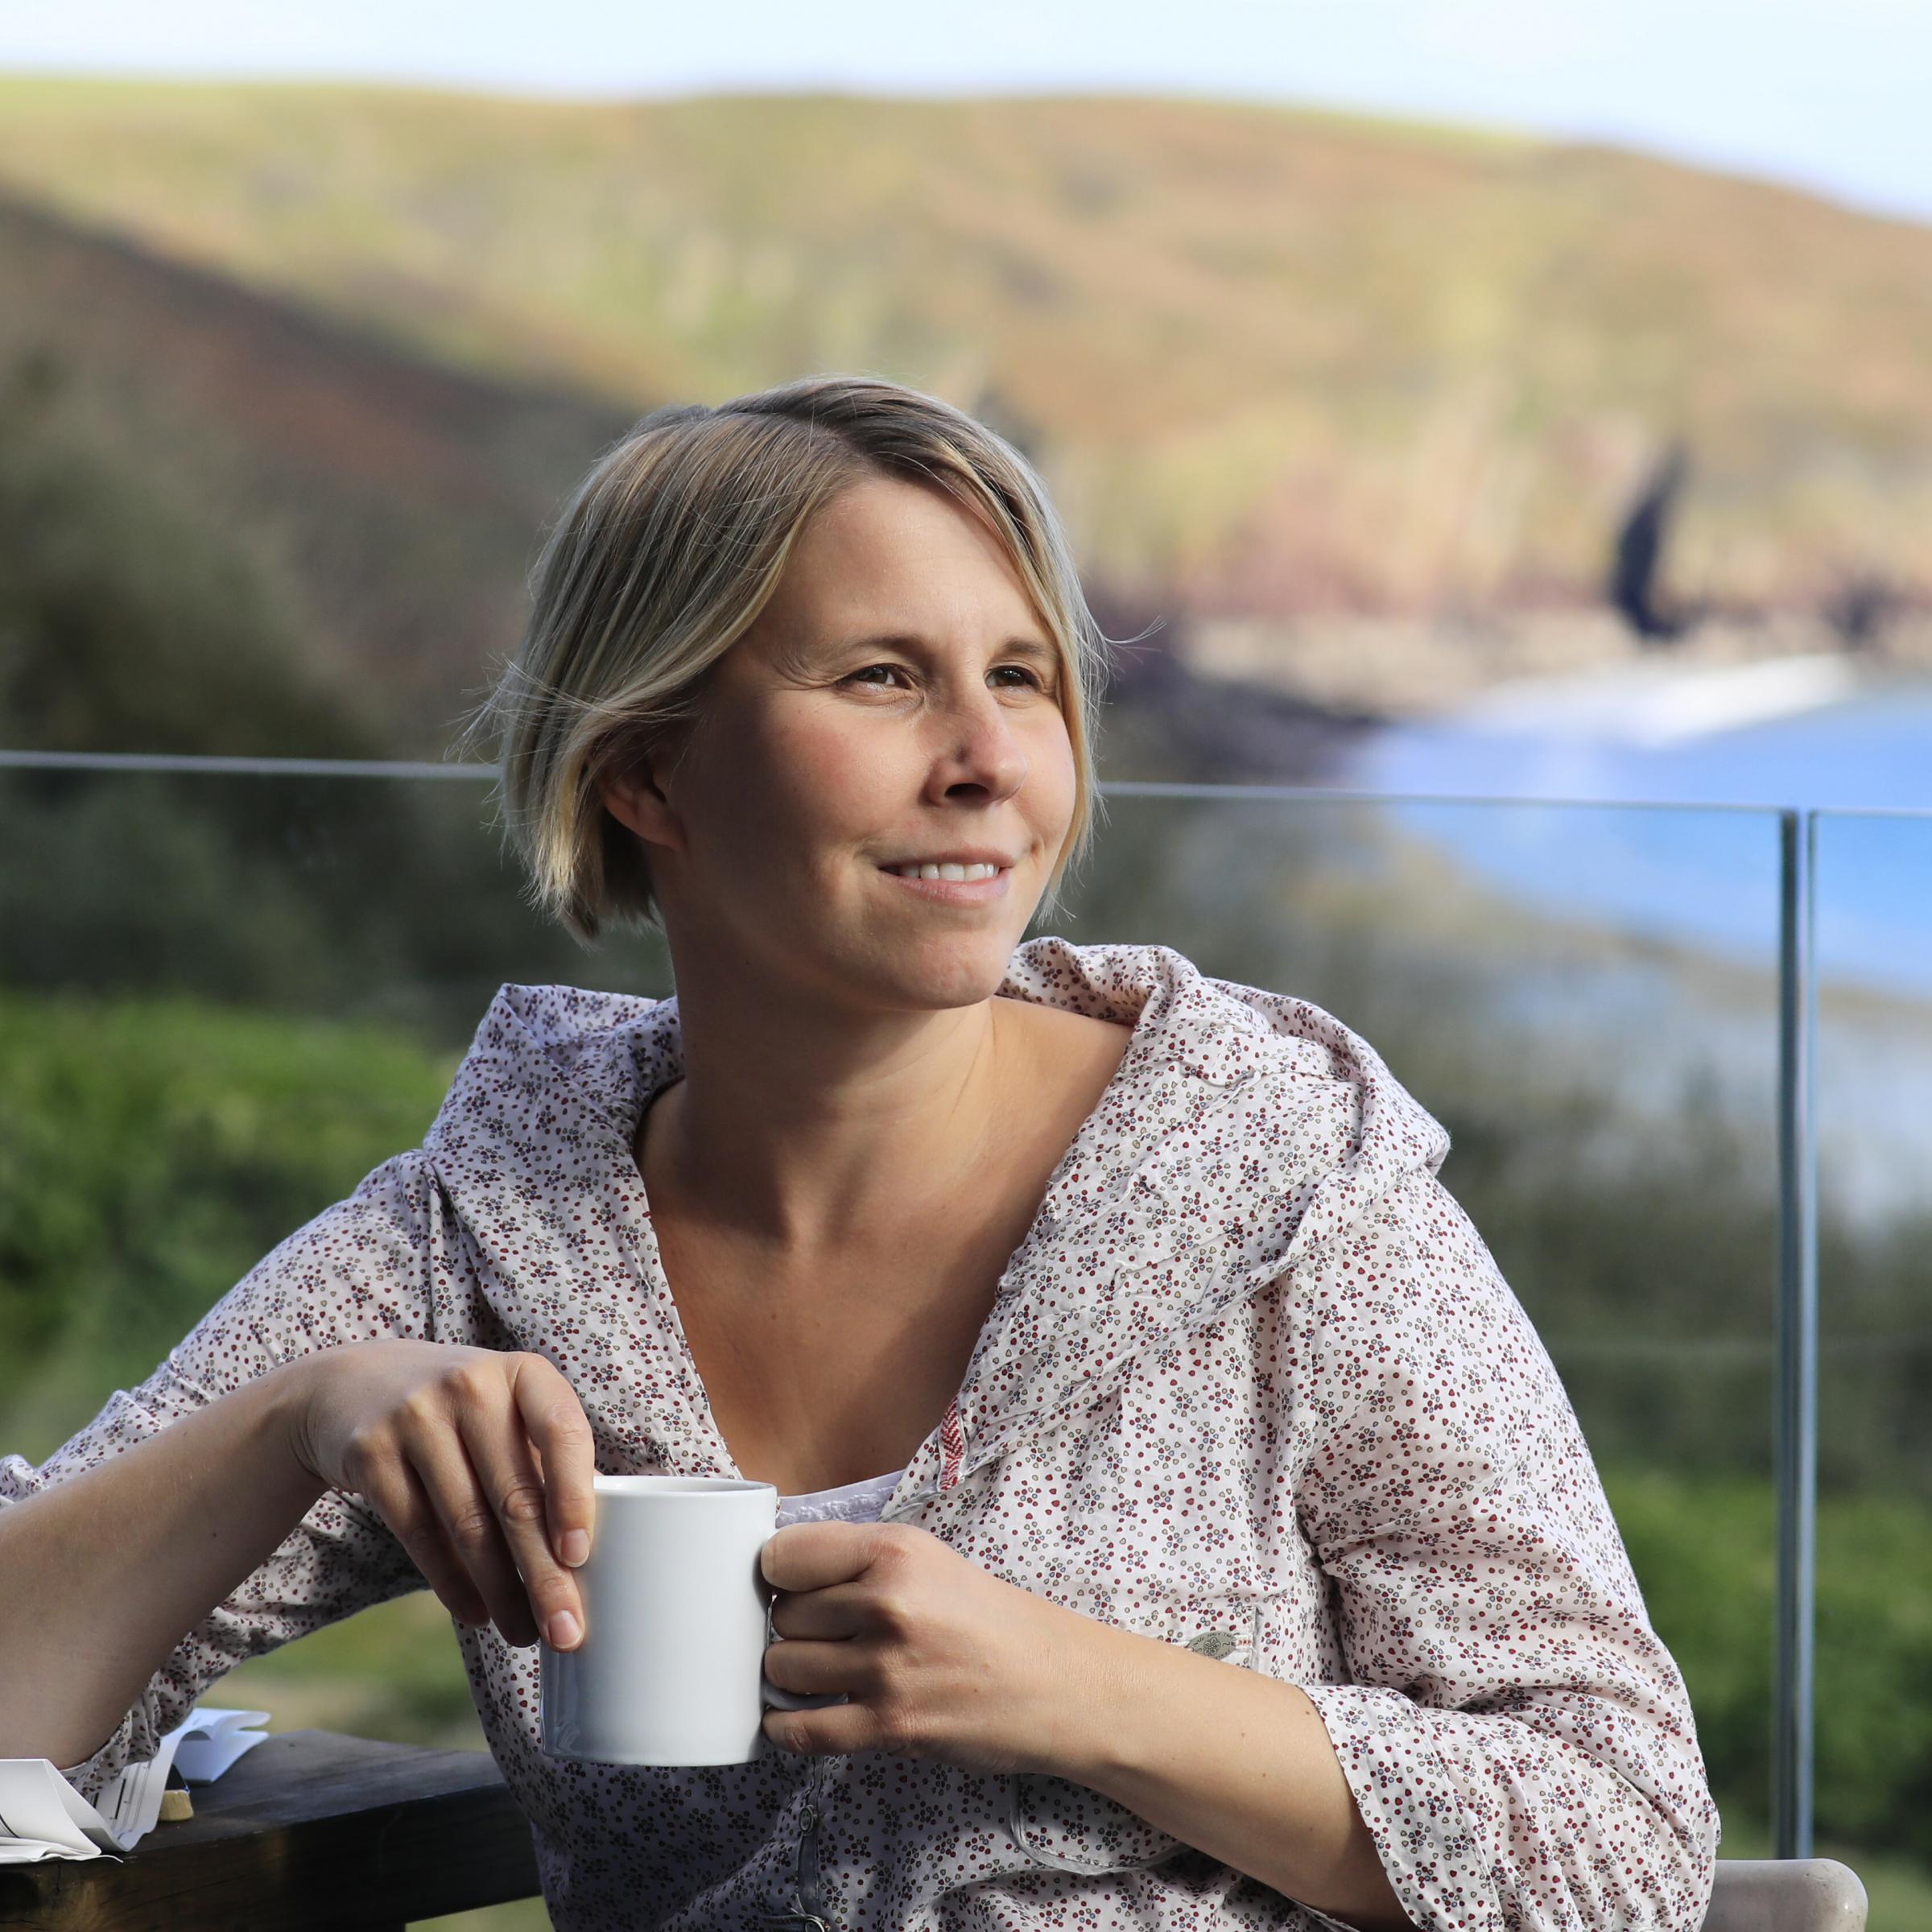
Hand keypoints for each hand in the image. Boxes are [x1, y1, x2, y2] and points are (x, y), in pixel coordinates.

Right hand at [287, 1340, 596, 1651]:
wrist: (357, 1383)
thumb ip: (545, 1459)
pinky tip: (475, 1612)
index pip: (563, 1432)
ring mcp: (417, 1416)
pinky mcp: (372, 1452)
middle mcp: (472, 1386)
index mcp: (524, 1373)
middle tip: (566, 1631)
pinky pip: (420, 1533)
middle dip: (544, 1573)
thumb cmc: (462, 1410)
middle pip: (515, 1495)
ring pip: (467, 1524)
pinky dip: (452, 1583)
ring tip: (523, 1633)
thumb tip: (586, 1556)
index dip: (573, 1497)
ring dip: (501, 1591)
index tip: (580, 1556)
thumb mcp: (508, 1408)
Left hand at [758, 1520, 1115, 1774]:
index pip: (783, 1555)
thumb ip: (860, 1559)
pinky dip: (787, 1729)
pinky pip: (802, 1731)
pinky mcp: (889, 1727)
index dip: (778, 1574)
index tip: (788, 1586)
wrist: (1054, 1682)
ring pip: (782, 1671)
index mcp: (894, 1551)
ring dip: (791, 1676)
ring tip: (819, 1672)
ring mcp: (886, 1669)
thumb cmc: (988, 1618)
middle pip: (781, 1617)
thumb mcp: (928, 1559)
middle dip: (792, 1628)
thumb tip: (777, 1570)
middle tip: (823, 1634)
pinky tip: (794, 1719)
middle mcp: (886, 1603)